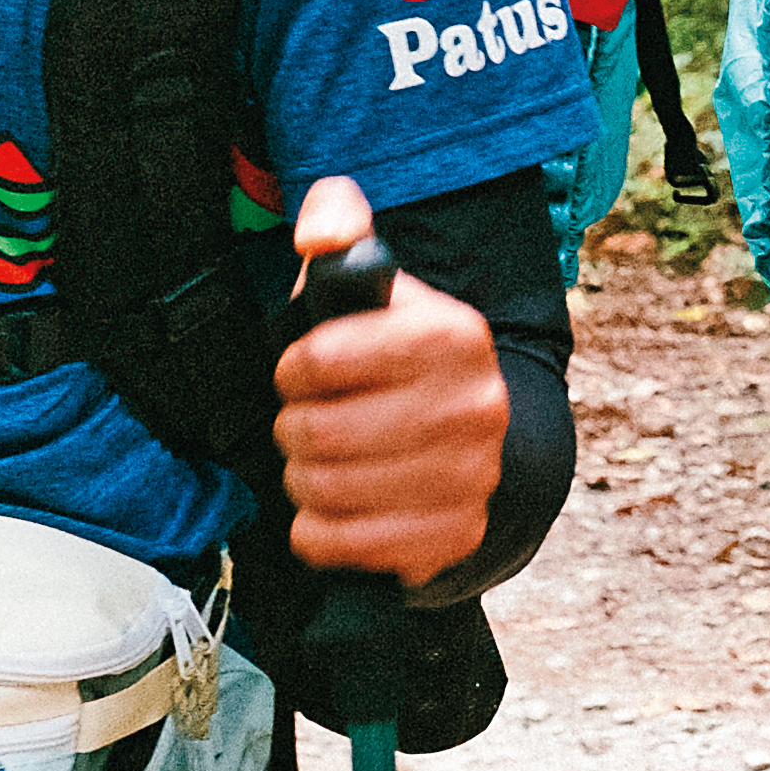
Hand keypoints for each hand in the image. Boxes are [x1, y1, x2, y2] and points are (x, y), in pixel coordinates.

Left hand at [277, 176, 507, 588]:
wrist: (471, 439)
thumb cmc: (397, 361)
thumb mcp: (370, 289)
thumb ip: (338, 230)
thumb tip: (321, 227)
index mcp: (453, 334)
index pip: (318, 358)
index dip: (294, 368)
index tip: (306, 370)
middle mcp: (475, 406)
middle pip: (317, 432)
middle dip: (295, 427)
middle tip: (312, 420)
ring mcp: (471, 477)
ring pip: (323, 489)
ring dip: (304, 478)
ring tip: (324, 461)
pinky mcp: (452, 535)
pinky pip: (338, 543)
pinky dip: (318, 529)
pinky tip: (337, 506)